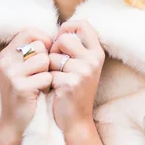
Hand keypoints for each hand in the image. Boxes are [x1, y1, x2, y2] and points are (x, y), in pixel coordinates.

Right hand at [0, 29, 52, 137]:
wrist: (15, 124)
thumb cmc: (26, 93)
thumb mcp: (24, 69)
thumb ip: (34, 52)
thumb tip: (57, 35)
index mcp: (7, 53)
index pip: (30, 32)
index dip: (44, 40)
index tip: (48, 53)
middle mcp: (6, 61)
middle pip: (40, 46)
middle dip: (47, 59)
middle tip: (41, 75)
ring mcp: (11, 74)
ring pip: (44, 60)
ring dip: (48, 72)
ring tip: (41, 84)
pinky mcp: (20, 87)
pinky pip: (46, 77)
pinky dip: (48, 86)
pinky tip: (41, 93)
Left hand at [49, 20, 104, 137]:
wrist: (76, 120)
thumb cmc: (74, 90)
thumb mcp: (82, 65)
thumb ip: (76, 47)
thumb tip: (60, 28)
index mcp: (97, 53)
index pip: (83, 24)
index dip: (67, 27)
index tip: (60, 38)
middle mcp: (93, 60)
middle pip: (64, 38)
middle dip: (54, 49)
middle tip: (56, 65)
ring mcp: (84, 71)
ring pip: (53, 56)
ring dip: (49, 67)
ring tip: (56, 79)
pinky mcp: (71, 83)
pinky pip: (49, 72)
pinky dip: (47, 81)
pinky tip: (54, 90)